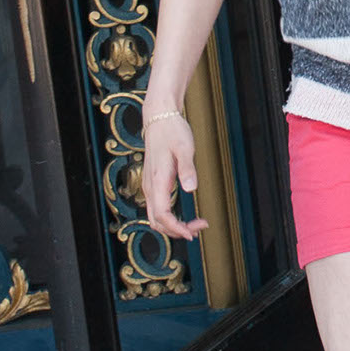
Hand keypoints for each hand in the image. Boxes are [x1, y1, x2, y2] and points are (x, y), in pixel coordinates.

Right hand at [141, 103, 208, 239]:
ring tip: (195, 224)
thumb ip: (187, 168)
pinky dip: (171, 218)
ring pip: (156, 217)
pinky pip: (158, 209)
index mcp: (157, 181)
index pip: (161, 215)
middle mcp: (150, 187)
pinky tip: (185, 216)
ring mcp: (150, 187)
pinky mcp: (154, 184)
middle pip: (157, 222)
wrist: (159, 118)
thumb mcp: (184, 147)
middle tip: (199, 228)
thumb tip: (191, 189)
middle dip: (176, 230)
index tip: (192, 233)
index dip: (176, 228)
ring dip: (174, 226)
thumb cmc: (172, 131)